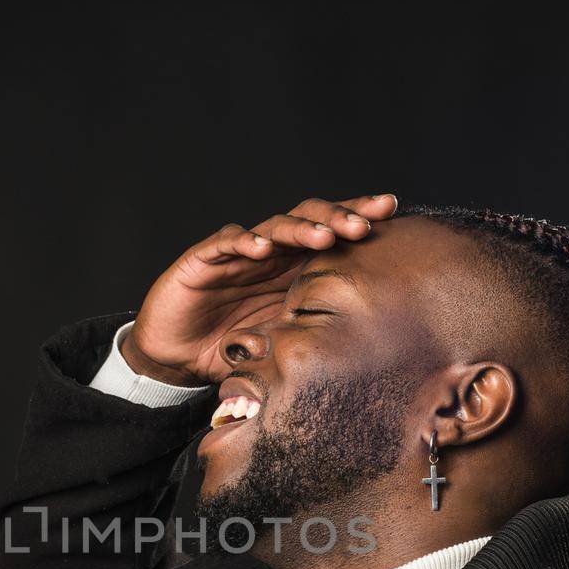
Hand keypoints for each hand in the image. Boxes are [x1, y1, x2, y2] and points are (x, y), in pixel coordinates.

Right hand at [121, 192, 398, 385]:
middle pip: (308, 220)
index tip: (392, 211)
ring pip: (272, 227)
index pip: (330, 234)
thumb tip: (375, 345)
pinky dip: (242, 241)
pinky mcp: (204, 260)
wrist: (175, 358)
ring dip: (298, 229)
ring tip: (322, 237)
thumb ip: (313, 334)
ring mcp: (237, 254)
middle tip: (364, 225)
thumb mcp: (282, 344)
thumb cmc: (230, 347)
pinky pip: (224, 243)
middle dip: (337, 217)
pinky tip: (259, 247)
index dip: (358, 217)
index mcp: (292, 268)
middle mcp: (269, 254)